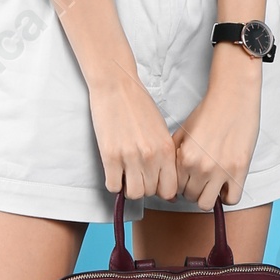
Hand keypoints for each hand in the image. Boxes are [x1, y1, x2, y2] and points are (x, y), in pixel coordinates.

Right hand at [88, 72, 179, 199]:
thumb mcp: (161, 131)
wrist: (116, 86)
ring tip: (125, 174)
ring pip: (132, 193)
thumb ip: (165, 157)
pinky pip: (113, 186)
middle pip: (150, 193)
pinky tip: (114, 170)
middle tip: (137, 175)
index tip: (154, 184)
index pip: (169, 190)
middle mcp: (151, 156)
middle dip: (144, 187)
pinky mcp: (110, 155)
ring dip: (128, 187)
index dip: (161, 190)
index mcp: (166, 150)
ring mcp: (130, 157)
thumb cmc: (139, 105)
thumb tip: (167, 184)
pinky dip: (113, 182)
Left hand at [172, 54, 262, 206]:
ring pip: (206, 203)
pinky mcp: (240, 171)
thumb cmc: (208, 112)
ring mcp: (221, 171)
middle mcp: (200, 167)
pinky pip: (231, 200)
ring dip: (208, 195)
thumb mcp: (182, 133)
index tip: (187, 178)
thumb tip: (168, 177)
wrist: (233, 98)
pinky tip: (227, 184)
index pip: (174, 188)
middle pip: (190, 197)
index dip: (180, 183)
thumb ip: (174, 156)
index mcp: (184, 158)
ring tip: (212, 182)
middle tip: (200, 177)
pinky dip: (228, 196)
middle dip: (193, 189)